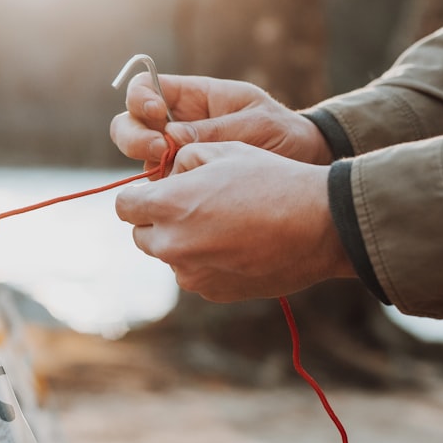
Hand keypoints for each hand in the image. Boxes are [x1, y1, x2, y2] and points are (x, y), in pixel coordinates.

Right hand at [109, 74, 332, 174]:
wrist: (304, 164)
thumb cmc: (283, 133)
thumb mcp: (255, 123)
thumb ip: (214, 130)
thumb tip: (170, 138)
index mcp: (191, 97)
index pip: (144, 86)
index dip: (139, 98)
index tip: (155, 112)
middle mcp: (175, 124)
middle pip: (129, 124)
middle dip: (134, 137)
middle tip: (160, 151)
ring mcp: (175, 155)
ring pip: (139, 158)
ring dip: (147, 166)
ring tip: (174, 176)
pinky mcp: (182, 182)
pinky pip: (159, 187)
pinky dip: (162, 193)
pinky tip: (182, 199)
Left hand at [115, 141, 354, 301]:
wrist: (319, 225)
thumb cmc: (271, 180)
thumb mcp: (222, 151)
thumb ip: (182, 161)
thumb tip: (167, 176)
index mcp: (167, 205)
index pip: (123, 205)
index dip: (139, 196)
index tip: (156, 191)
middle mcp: (171, 244)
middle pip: (140, 234)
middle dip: (156, 220)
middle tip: (190, 206)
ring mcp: (191, 273)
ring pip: (168, 256)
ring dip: (180, 242)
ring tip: (221, 224)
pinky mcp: (212, 292)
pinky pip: (194, 274)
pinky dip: (204, 262)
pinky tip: (236, 244)